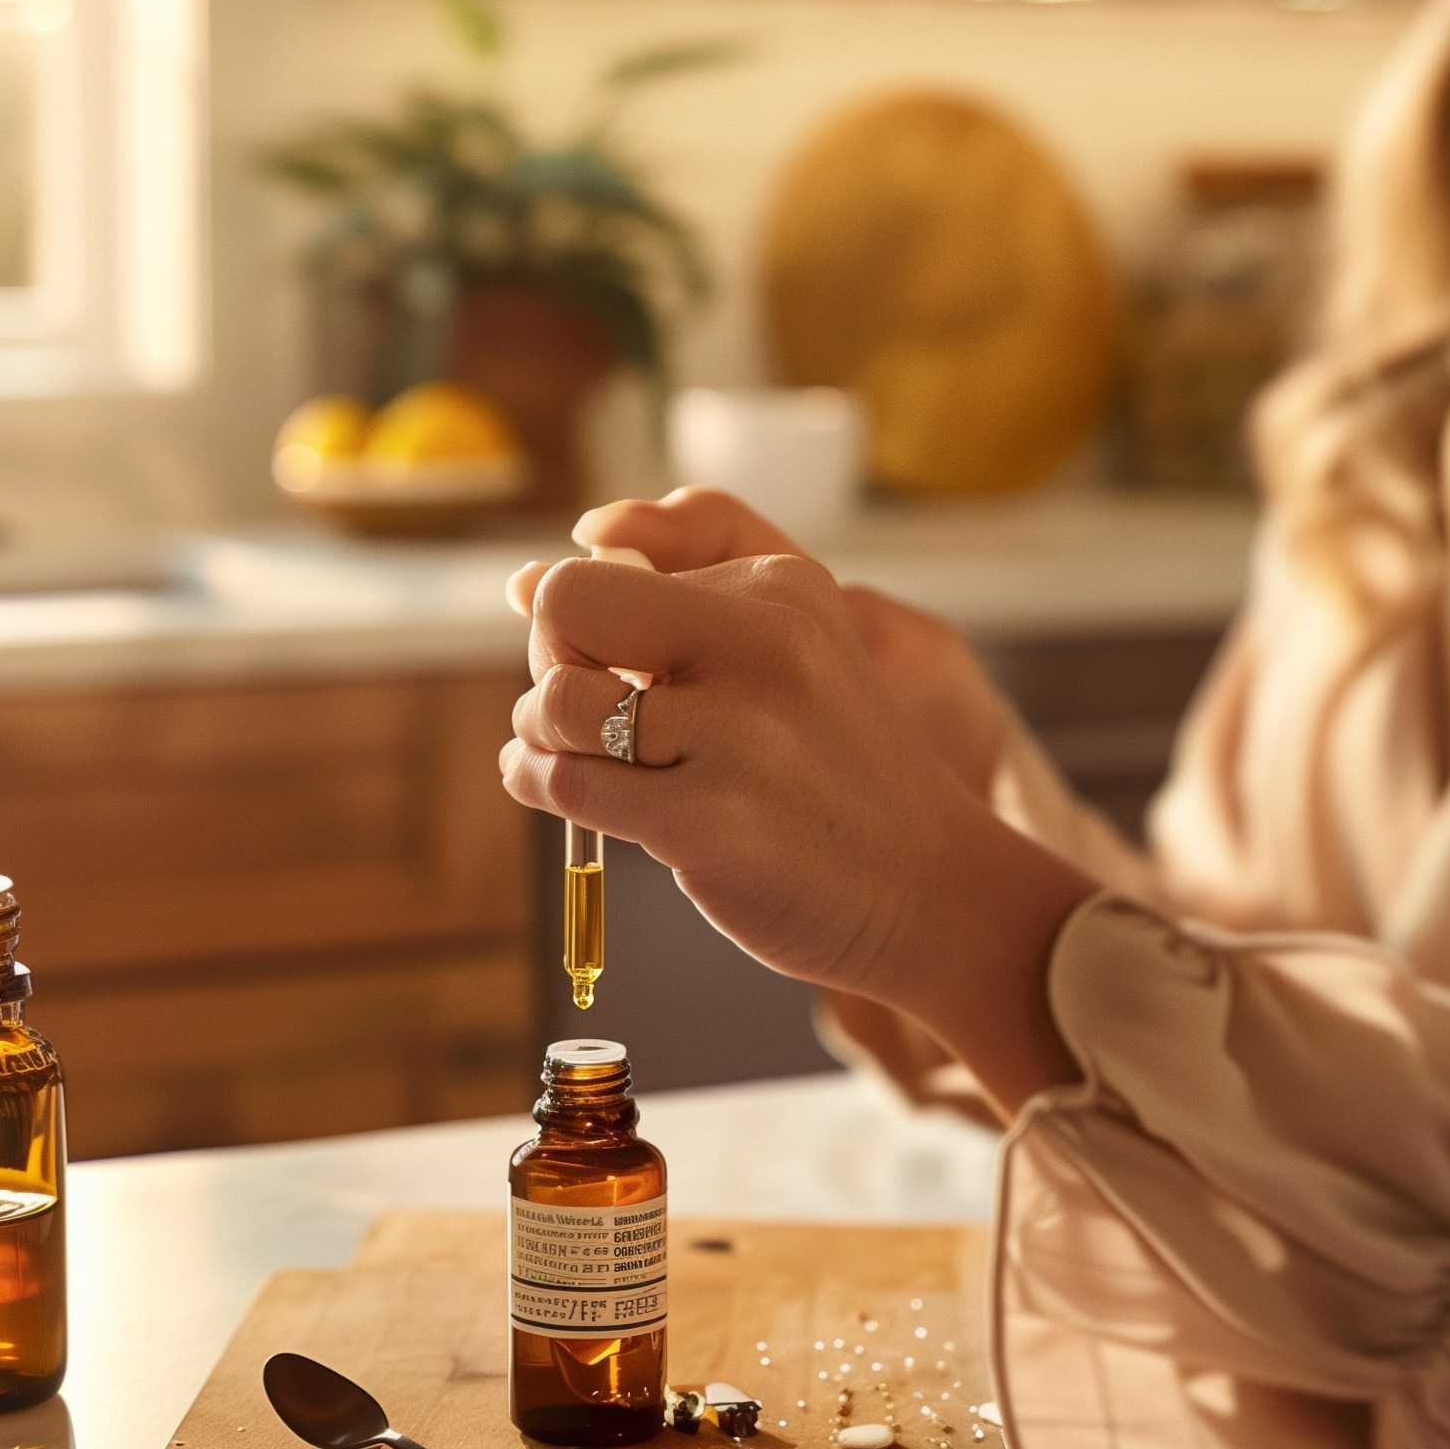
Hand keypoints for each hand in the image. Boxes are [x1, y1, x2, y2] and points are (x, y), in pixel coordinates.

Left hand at [499, 490, 1095, 1100]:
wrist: (928, 887)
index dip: (580, 615)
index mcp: (779, 587)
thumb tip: (521, 586)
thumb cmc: (830, 767)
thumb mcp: (790, 646)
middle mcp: (762, 643)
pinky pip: (566, 781)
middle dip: (550, 655)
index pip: (607, 561)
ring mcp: (737, 734)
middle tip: (583, 707)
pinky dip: (540, 784)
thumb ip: (676, 596)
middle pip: (568, 603)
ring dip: (540, 734)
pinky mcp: (709, 820)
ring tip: (576, 756)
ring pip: (556, 700)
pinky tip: (563, 793)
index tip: (605, 659)